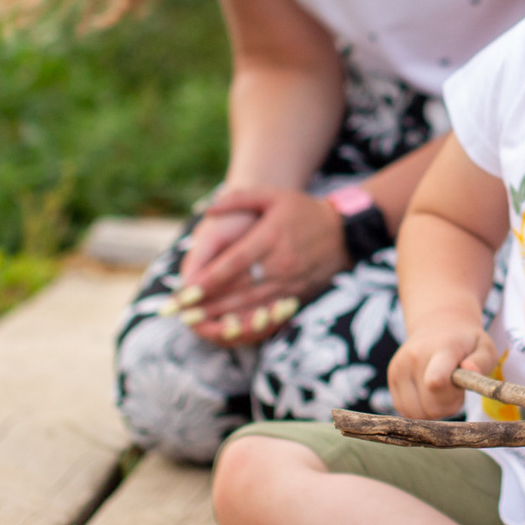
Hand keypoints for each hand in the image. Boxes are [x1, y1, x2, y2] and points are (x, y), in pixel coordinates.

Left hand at [172, 187, 348, 345]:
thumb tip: (206, 208)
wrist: (344, 231)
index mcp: (270, 237)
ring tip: (196, 323)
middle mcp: (280, 263)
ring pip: (250, 305)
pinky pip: (268, 314)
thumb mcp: (272, 194)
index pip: (232, 264)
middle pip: (238, 290)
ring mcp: (290, 283)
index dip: (207, 281)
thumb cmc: (302, 210)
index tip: (184, 293)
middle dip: (207, 304)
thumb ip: (238, 198)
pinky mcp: (297, 295)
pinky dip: (247, 323)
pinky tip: (228, 329)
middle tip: (180, 314)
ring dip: (222, 317)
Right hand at [389, 323, 497, 420]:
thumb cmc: (466, 343)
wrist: (438, 324)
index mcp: (442, 349)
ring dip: (433, 410)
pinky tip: (429, 393)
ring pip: (416, 413)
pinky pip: (406, 411)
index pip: (435, 380)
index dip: (446, 396)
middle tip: (456, 389)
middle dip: (448, 406)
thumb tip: (470, 370)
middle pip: (429, 407)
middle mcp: (415, 357)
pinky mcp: (392, 378)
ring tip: (443, 391)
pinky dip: (420, 409)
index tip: (458, 390)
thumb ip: (481, 361)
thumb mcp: (484, 347)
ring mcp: (400, 367)